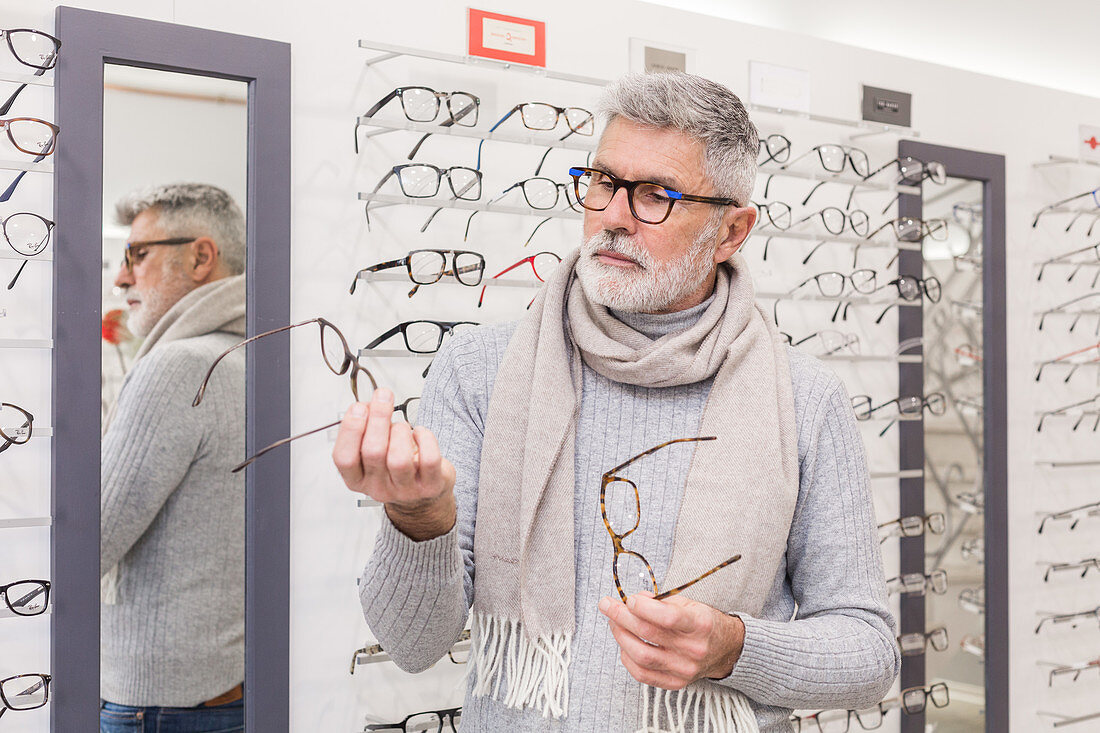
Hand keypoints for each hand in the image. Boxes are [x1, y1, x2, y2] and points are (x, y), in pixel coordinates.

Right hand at [333, 388, 456, 540]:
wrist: (423, 498)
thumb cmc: (395, 468)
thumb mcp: (373, 451)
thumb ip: (366, 428)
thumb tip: (367, 404)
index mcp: (357, 479)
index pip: (344, 458)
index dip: (350, 429)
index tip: (358, 406)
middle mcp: (378, 488)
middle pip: (373, 452)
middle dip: (378, 418)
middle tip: (383, 396)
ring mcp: (405, 490)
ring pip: (399, 458)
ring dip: (401, 431)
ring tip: (402, 425)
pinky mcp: (430, 486)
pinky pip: (429, 459)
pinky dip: (425, 438)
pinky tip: (420, 433)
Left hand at [598, 591, 744, 689]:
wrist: (725, 649)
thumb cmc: (704, 623)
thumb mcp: (690, 604)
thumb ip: (661, 602)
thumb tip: (632, 601)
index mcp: (700, 624)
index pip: (668, 617)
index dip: (643, 607)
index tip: (629, 599)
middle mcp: (693, 649)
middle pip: (648, 635)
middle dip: (621, 617)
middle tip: (607, 605)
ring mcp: (684, 669)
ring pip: (641, 656)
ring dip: (621, 637)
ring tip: (614, 623)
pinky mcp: (676, 683)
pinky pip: (643, 675)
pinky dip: (627, 658)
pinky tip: (624, 644)